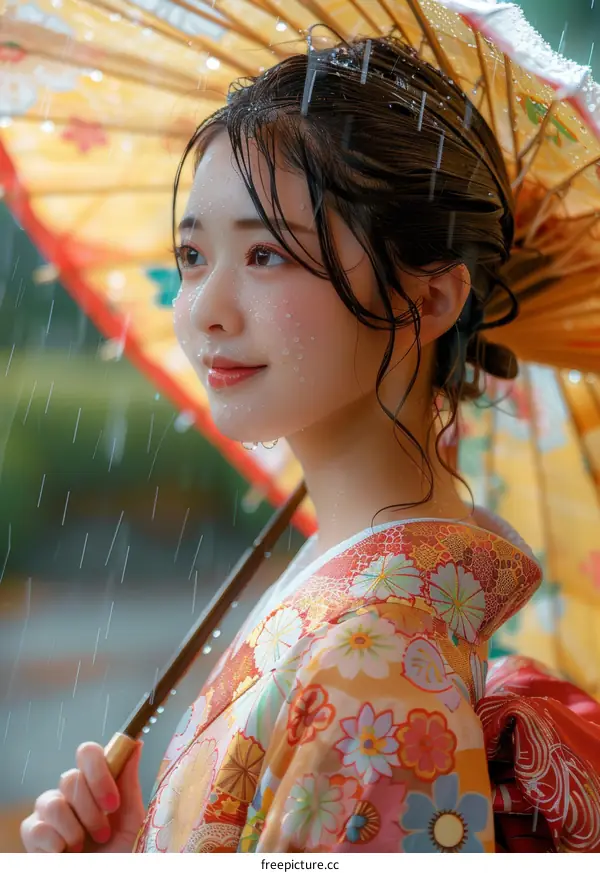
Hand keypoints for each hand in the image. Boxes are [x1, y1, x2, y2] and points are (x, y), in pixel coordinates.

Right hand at [21, 741, 144, 852]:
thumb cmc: (120, 850)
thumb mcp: (131, 819)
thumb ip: (129, 783)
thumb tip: (136, 744)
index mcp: (93, 783)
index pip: (87, 753)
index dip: (98, 773)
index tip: (113, 804)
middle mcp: (69, 792)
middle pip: (69, 778)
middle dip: (90, 811)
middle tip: (104, 834)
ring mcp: (48, 812)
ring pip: (52, 803)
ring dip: (74, 830)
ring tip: (84, 847)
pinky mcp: (32, 834)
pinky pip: (37, 827)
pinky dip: (56, 844)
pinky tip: (65, 853)